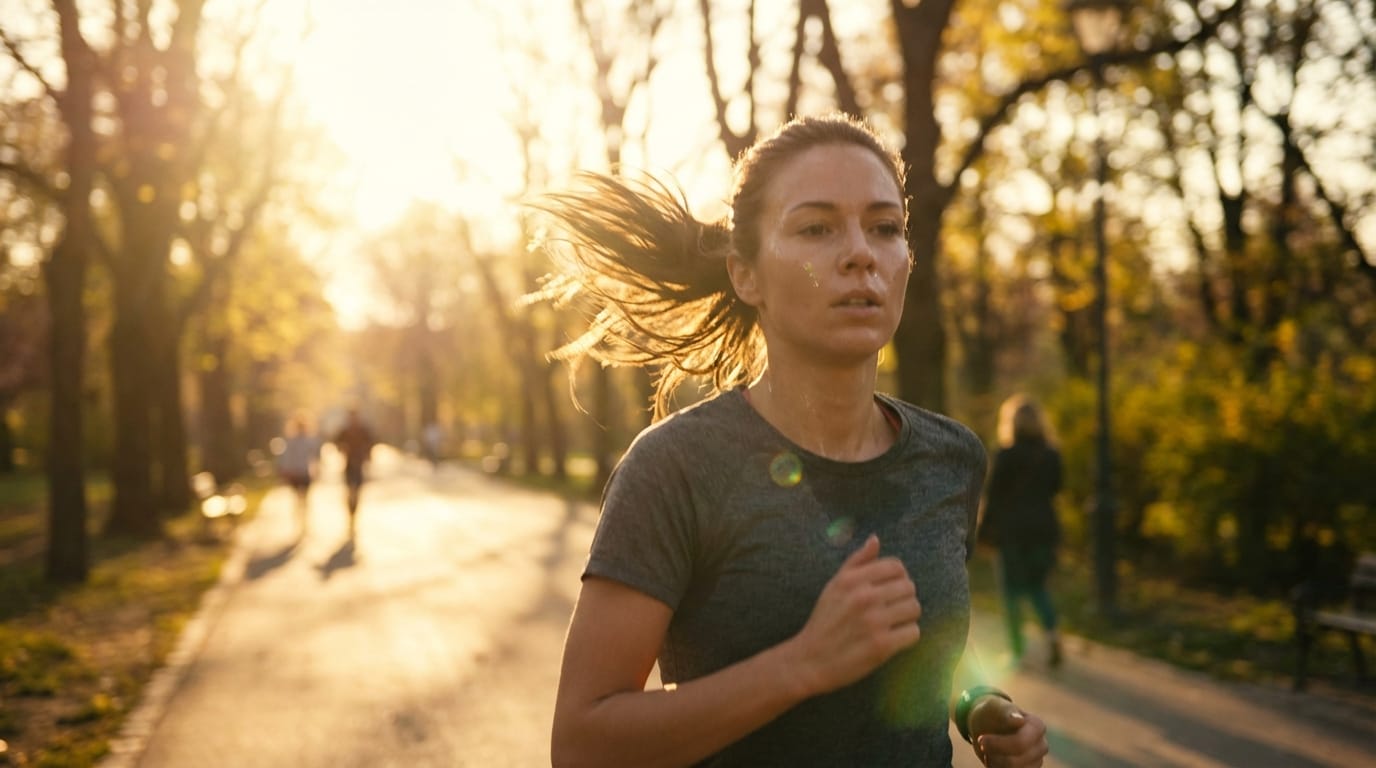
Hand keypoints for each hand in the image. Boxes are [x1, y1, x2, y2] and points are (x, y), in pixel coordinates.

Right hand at [787, 535, 921, 695]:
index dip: (899, 577)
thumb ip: (856, 561)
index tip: (892, 588)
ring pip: (914, 608)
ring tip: (894, 623)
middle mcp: (864, 597)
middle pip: (909, 587)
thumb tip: (875, 539)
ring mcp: (874, 622)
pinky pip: (913, 632)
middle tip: (892, 608)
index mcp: (852, 580)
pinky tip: (894, 638)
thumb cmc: (824, 621)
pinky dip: (906, 636)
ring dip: (907, 616)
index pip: (896, 566)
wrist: (810, 660)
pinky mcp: (882, 646)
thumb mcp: (834, 585)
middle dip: (904, 597)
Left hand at [969, 695, 1048, 767]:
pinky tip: (992, 757)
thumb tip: (1020, 720)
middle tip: (981, 745)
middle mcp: (1041, 745)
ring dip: (994, 763)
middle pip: (1014, 762)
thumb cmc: (992, 713)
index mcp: (1037, 726)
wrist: (989, 723)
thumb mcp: (994, 708)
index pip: (1019, 743)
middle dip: (993, 754)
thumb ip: (1006, 712)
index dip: (996, 744)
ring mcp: (1037, 761)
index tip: (980, 739)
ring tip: (988, 750)